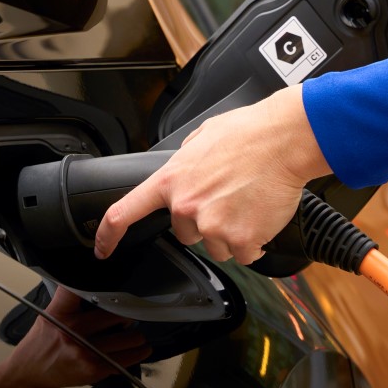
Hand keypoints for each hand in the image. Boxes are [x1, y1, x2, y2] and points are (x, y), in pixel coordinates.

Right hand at [0, 287, 150, 387]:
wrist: (31, 372)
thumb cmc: (44, 340)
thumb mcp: (50, 312)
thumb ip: (70, 299)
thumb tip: (99, 284)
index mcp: (61, 312)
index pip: (79, 289)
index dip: (99, 281)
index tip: (115, 277)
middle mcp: (73, 330)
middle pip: (115, 315)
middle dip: (128, 314)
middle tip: (133, 313)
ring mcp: (85, 351)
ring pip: (126, 339)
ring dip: (136, 336)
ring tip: (137, 333)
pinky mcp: (93, 370)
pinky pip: (124, 360)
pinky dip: (137, 353)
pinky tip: (142, 349)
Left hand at [93, 86, 328, 264]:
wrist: (283, 140)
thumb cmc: (248, 133)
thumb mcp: (201, 137)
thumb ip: (184, 161)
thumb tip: (183, 168)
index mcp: (170, 180)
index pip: (124, 212)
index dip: (109, 235)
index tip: (103, 248)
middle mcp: (186, 206)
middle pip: (187, 234)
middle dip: (204, 222)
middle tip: (227, 198)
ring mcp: (213, 225)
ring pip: (216, 246)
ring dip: (230, 233)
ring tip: (246, 203)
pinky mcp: (241, 240)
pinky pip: (243, 253)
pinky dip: (252, 241)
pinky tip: (259, 216)